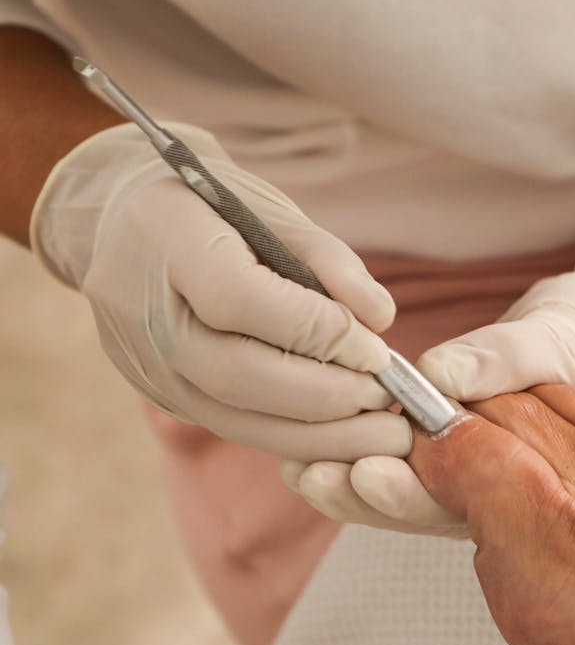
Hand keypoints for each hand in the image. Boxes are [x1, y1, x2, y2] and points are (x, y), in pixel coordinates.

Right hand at [30, 123, 410, 460]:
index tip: (375, 348)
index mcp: (169, 243)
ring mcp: (147, 365)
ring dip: (320, 435)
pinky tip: (342, 434)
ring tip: (380, 431)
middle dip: (326, 395)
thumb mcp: (268, 207)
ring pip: (237, 420)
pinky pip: (233, 427)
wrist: (118, 221)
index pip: (241, 300)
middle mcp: (147, 315)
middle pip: (240, 374)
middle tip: (385, 395)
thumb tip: (380, 318)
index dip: (317, 329)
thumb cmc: (208, 206)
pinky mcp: (162, 397)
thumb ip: (327, 258)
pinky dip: (294, 438)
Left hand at [285, 205, 574, 531]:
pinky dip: (361, 447)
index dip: (413, 495)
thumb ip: (505, 359)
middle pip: (425, 507)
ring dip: (351, 479)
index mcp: (539, 478)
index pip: (469, 502)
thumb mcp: (559, 339)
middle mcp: (503, 487)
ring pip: (408, 489)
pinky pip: (404, 456)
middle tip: (311, 475)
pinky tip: (312, 438)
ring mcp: (476, 468)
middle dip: (364, 493)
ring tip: (297, 466)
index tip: (367, 475)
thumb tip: (442, 376)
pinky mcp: (455, 441)